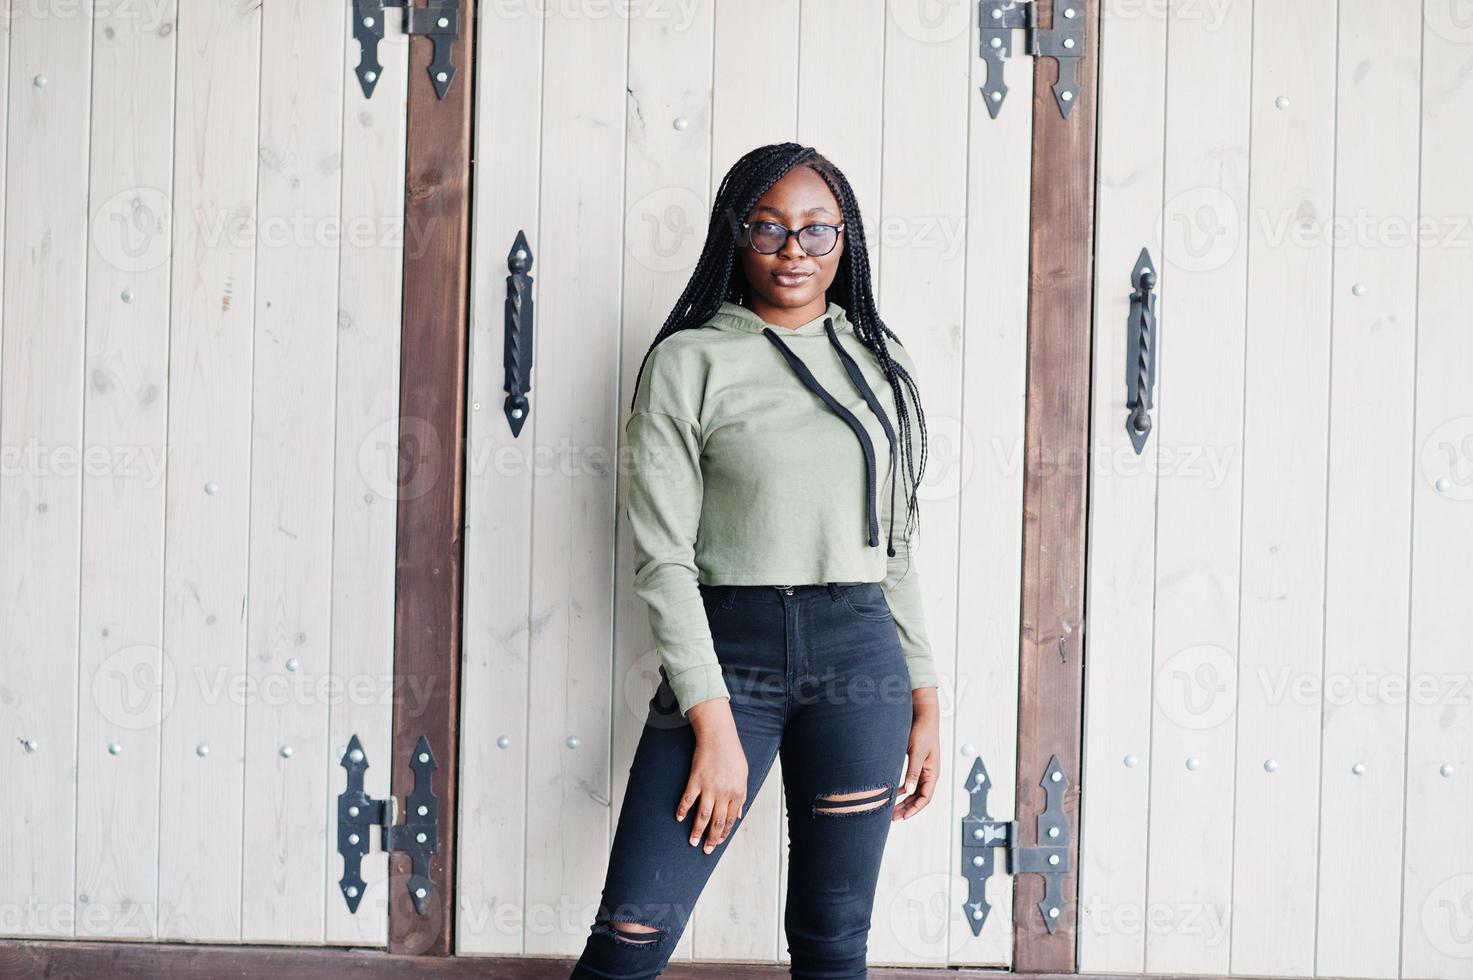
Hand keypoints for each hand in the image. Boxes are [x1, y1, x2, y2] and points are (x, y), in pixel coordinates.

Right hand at [677, 697, 747, 853]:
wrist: (719, 736)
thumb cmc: (732, 754)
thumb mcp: (743, 776)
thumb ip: (741, 797)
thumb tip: (739, 816)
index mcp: (737, 793)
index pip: (731, 819)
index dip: (725, 833)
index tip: (719, 842)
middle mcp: (724, 793)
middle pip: (717, 822)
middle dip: (712, 839)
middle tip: (706, 850)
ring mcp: (709, 787)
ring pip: (703, 816)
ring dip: (697, 831)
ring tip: (692, 842)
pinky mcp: (695, 780)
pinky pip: (688, 799)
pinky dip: (683, 810)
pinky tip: (679, 818)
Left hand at [893, 688, 939, 820]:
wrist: (923, 715)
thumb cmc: (922, 732)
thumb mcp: (916, 752)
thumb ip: (912, 771)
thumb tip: (907, 791)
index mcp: (933, 773)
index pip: (925, 798)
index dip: (914, 809)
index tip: (902, 817)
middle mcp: (929, 774)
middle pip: (919, 797)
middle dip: (907, 808)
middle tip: (892, 818)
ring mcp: (923, 770)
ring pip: (914, 791)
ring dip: (904, 801)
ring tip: (890, 809)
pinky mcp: (916, 764)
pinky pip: (910, 782)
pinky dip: (902, 790)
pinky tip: (892, 793)